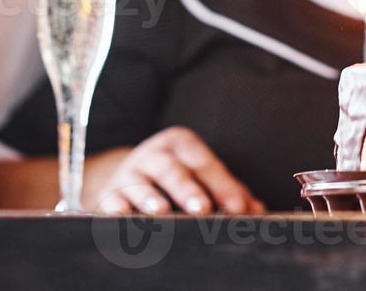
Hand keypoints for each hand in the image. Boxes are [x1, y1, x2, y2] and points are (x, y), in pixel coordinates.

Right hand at [94, 126, 264, 214]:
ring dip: (150, 198)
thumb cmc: (175, 178)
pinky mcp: (108, 193)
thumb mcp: (200, 174)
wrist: (125, 177)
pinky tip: (126, 220)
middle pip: (172, 170)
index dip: (223, 186)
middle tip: (203, 209)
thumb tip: (257, 210)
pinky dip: (117, 211)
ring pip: (139, 184)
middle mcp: (153, 155)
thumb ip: (229, 191)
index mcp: (181, 145)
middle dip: (187, 190)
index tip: (239, 208)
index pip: (205, 164)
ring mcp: (128, 173)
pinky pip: (111, 202)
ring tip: (162, 212)